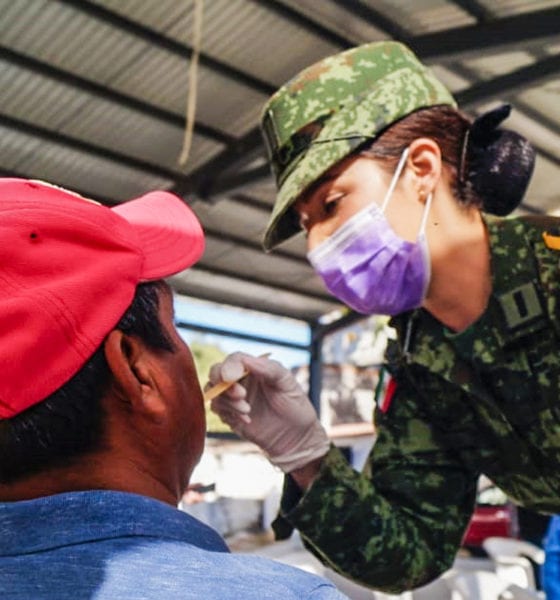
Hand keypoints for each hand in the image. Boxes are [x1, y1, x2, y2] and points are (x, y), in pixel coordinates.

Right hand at [207, 352, 329, 472]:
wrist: (295, 438)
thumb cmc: (295, 406)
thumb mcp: (287, 383)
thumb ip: (269, 369)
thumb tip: (247, 360)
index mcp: (255, 368)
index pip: (235, 360)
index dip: (230, 366)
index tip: (232, 377)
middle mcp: (241, 380)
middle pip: (216, 372)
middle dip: (223, 383)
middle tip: (241, 395)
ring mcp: (234, 398)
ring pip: (214, 392)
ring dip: (227, 401)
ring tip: (248, 410)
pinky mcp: (230, 415)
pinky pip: (217, 410)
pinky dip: (228, 414)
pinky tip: (247, 420)